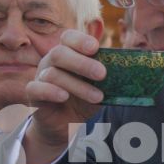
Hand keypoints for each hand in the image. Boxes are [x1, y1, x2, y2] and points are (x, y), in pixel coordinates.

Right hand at [22, 28, 105, 163]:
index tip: (95, 47)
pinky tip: (64, 97)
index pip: (68, 38)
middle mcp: (51, 61)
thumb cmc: (83, 100)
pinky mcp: (33, 94)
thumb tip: (130, 65)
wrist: (65, 125)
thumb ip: (108, 74)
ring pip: (53, 74)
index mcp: (67, 53)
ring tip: (97, 97)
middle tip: (102, 74)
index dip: (81, 40)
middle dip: (82, 63)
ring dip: (78, 85)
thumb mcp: (99, 86)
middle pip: (60, 53)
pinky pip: (36, 88)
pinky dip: (50, 91)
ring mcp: (40, 76)